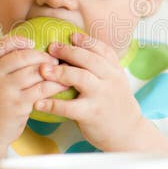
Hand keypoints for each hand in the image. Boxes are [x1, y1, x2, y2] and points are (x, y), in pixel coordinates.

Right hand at [0, 35, 67, 150]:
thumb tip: (26, 48)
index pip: (0, 45)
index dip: (18, 41)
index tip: (32, 43)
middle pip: (22, 56)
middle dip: (41, 55)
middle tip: (52, 59)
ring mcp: (4, 90)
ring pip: (34, 71)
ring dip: (51, 69)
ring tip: (62, 70)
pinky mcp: (18, 104)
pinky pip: (42, 89)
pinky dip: (55, 85)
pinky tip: (63, 85)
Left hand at [35, 32, 146, 150]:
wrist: (128, 132)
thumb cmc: (115, 104)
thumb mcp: (115, 81)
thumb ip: (101, 67)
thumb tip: (77, 48)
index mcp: (115, 70)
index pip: (101, 49)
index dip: (85, 41)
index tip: (70, 36)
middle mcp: (110, 80)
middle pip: (89, 59)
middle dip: (68, 51)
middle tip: (50, 48)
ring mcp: (101, 96)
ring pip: (80, 78)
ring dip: (59, 72)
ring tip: (43, 70)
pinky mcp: (92, 114)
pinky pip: (70, 107)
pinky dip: (53, 105)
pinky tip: (39, 103)